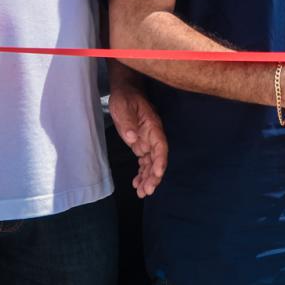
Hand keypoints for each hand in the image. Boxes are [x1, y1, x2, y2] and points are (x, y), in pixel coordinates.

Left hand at [109, 80, 167, 198]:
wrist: (125, 91)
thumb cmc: (125, 97)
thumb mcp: (123, 106)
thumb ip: (128, 122)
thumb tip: (133, 139)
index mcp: (153, 126)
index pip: (160, 146)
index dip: (161, 161)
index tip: (158, 174)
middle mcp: (153, 136)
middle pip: (157, 159)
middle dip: (154, 176)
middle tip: (147, 191)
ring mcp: (147, 141)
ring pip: (151, 163)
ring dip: (148, 178)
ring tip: (142, 193)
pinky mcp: (140, 145)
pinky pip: (144, 162)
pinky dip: (142, 174)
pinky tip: (137, 184)